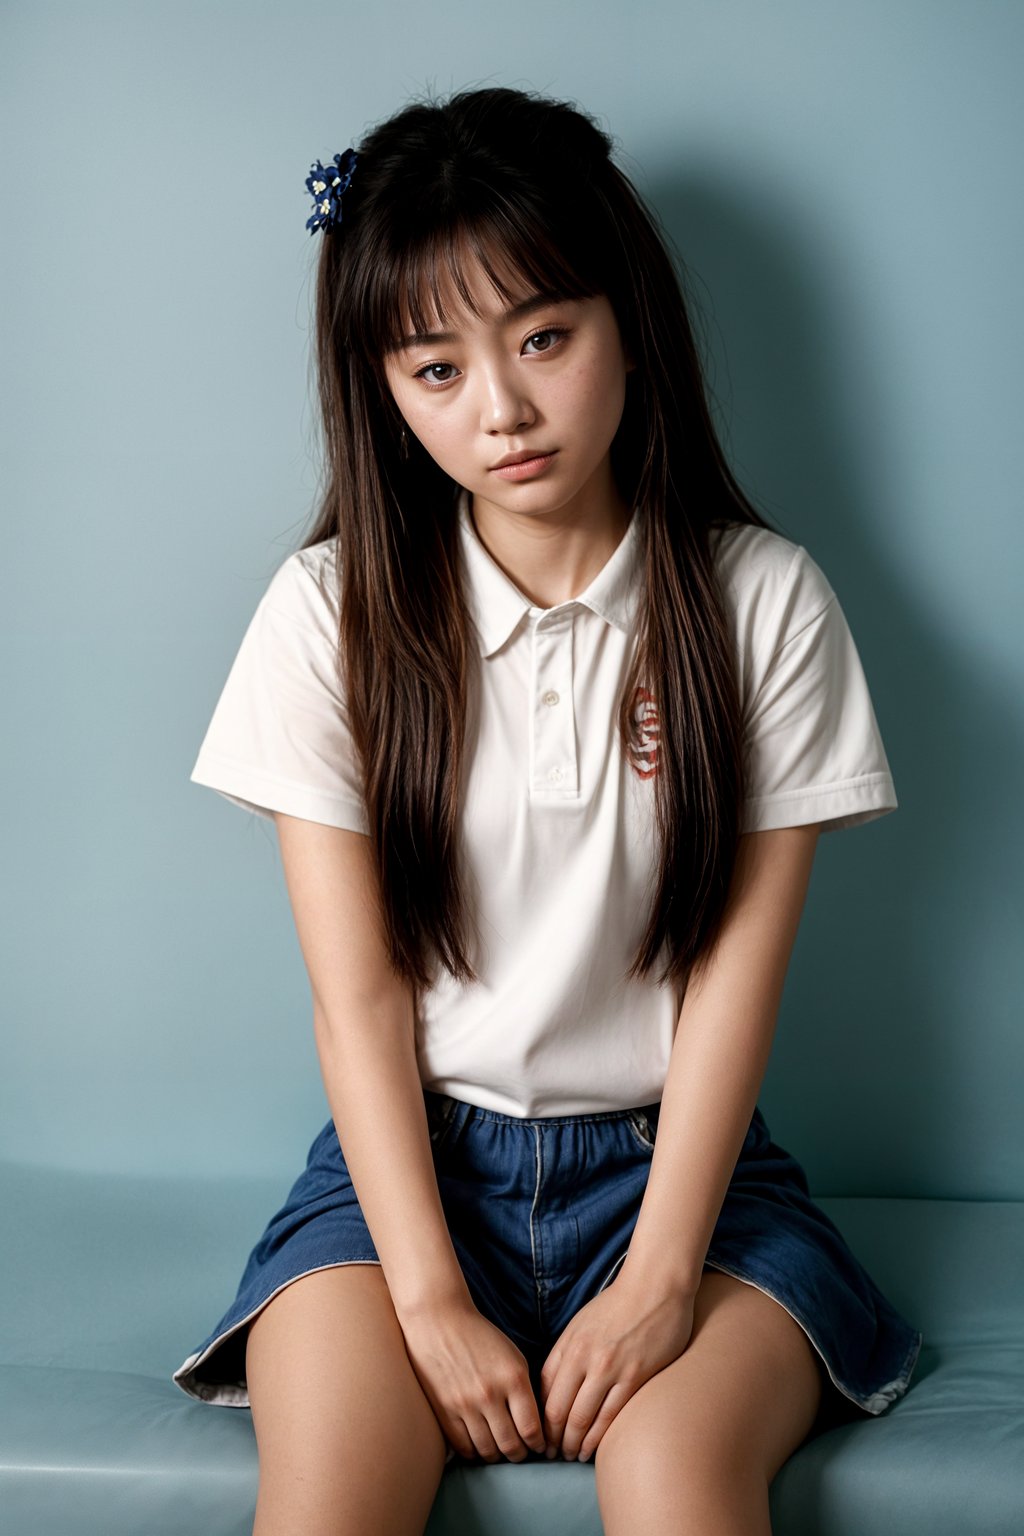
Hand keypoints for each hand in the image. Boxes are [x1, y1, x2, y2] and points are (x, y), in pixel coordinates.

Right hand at [400, 1296, 546, 1463]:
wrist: (439, 1320)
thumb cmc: (479, 1336)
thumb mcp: (513, 1356)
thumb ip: (524, 1390)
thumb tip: (532, 1425)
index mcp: (513, 1378)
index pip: (532, 1429)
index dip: (538, 1444)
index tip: (538, 1446)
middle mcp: (490, 1394)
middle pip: (511, 1445)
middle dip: (519, 1455)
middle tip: (520, 1453)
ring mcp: (465, 1405)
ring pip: (487, 1451)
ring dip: (497, 1456)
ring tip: (500, 1451)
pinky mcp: (443, 1411)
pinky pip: (463, 1447)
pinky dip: (474, 1453)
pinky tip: (479, 1446)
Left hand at [539, 1265, 696, 1461]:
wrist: (655, 1287)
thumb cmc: (617, 1305)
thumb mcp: (581, 1324)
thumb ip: (566, 1354)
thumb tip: (552, 1388)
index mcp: (569, 1344)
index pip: (544, 1392)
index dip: (539, 1419)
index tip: (538, 1435)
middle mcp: (584, 1358)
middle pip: (558, 1411)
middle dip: (552, 1439)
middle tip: (550, 1455)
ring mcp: (610, 1369)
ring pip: (582, 1419)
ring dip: (573, 1444)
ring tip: (571, 1456)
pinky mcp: (635, 1377)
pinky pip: (611, 1416)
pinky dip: (598, 1438)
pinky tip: (592, 1449)